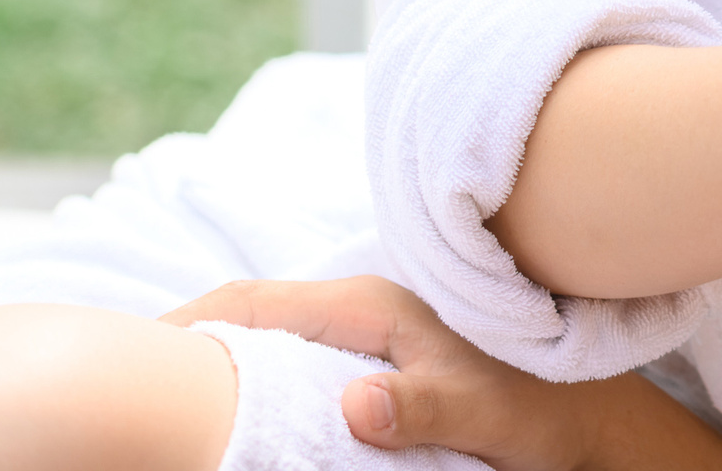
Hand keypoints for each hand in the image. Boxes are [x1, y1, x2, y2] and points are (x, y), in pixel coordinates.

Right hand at [164, 276, 592, 470]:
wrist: (596, 419)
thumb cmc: (543, 407)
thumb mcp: (482, 411)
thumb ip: (419, 405)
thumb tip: (353, 405)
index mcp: (373, 306)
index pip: (255, 301)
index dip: (187, 321)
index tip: (127, 352)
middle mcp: (364, 312)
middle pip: (250, 318)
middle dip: (187, 342)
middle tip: (125, 386)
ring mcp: (370, 337)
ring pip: (270, 342)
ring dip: (219, 364)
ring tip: (163, 404)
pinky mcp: (379, 364)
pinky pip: (296, 366)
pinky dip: (254, 382)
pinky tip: (233, 416)